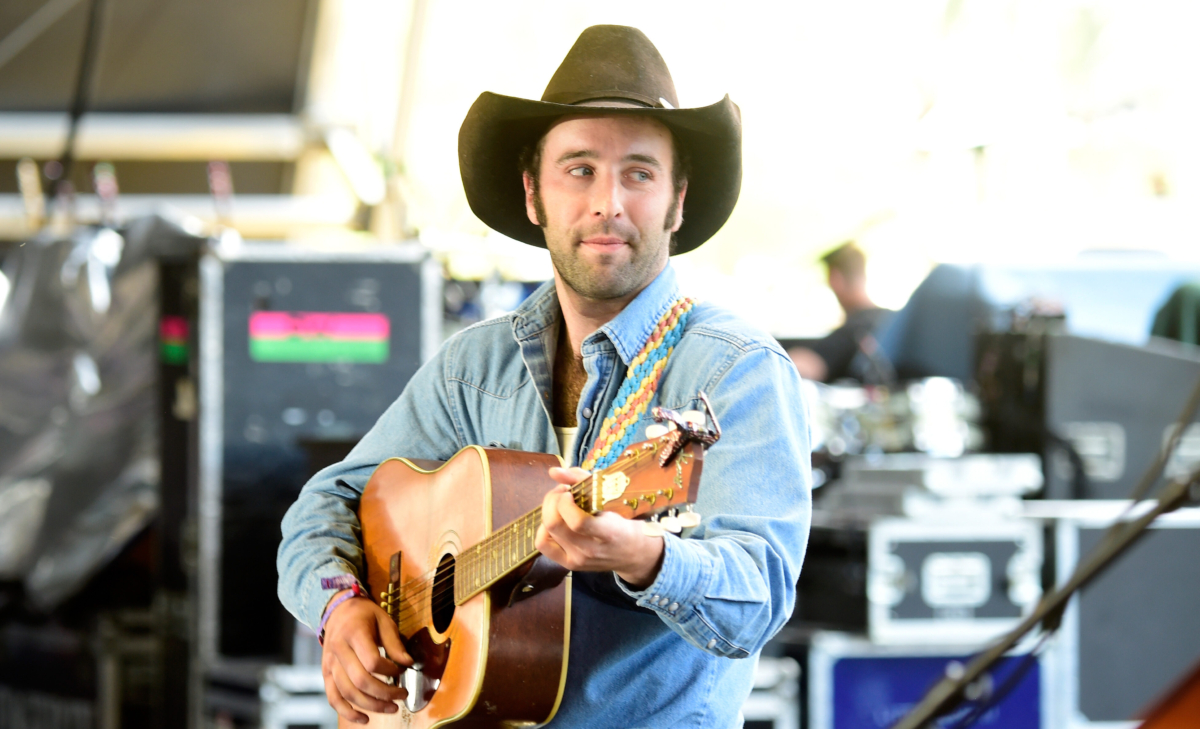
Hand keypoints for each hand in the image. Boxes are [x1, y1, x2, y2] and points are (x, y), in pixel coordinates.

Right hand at [320, 593, 412, 723]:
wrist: (337, 611)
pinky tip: (364, 719)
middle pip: (360, 681)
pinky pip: (333, 698)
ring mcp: (330, 664)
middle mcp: (339, 651)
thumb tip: (408, 663)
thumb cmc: (364, 615)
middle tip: (401, 695)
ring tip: (391, 708)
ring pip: (348, 693)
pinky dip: (347, 712)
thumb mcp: (384, 620)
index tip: (402, 669)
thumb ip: (395, 643)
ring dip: (371, 705)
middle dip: (384, 693)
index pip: (372, 662)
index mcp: (354, 634)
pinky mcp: (326, 674)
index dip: (390, 670)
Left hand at [535, 466, 664, 587]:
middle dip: (552, 501)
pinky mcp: (569, 565)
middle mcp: (591, 550)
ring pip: (546, 532)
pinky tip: (556, 520)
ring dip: (548, 512)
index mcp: (608, 533)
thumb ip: (583, 479)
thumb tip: (553, 472)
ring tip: (559, 504)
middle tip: (562, 492)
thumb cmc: (623, 520)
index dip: (565, 503)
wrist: (633, 552)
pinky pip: (543, 545)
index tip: (570, 491)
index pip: (577, 522)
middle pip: (554, 525)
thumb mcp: (611, 497)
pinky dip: (543, 529)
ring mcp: (579, 560)